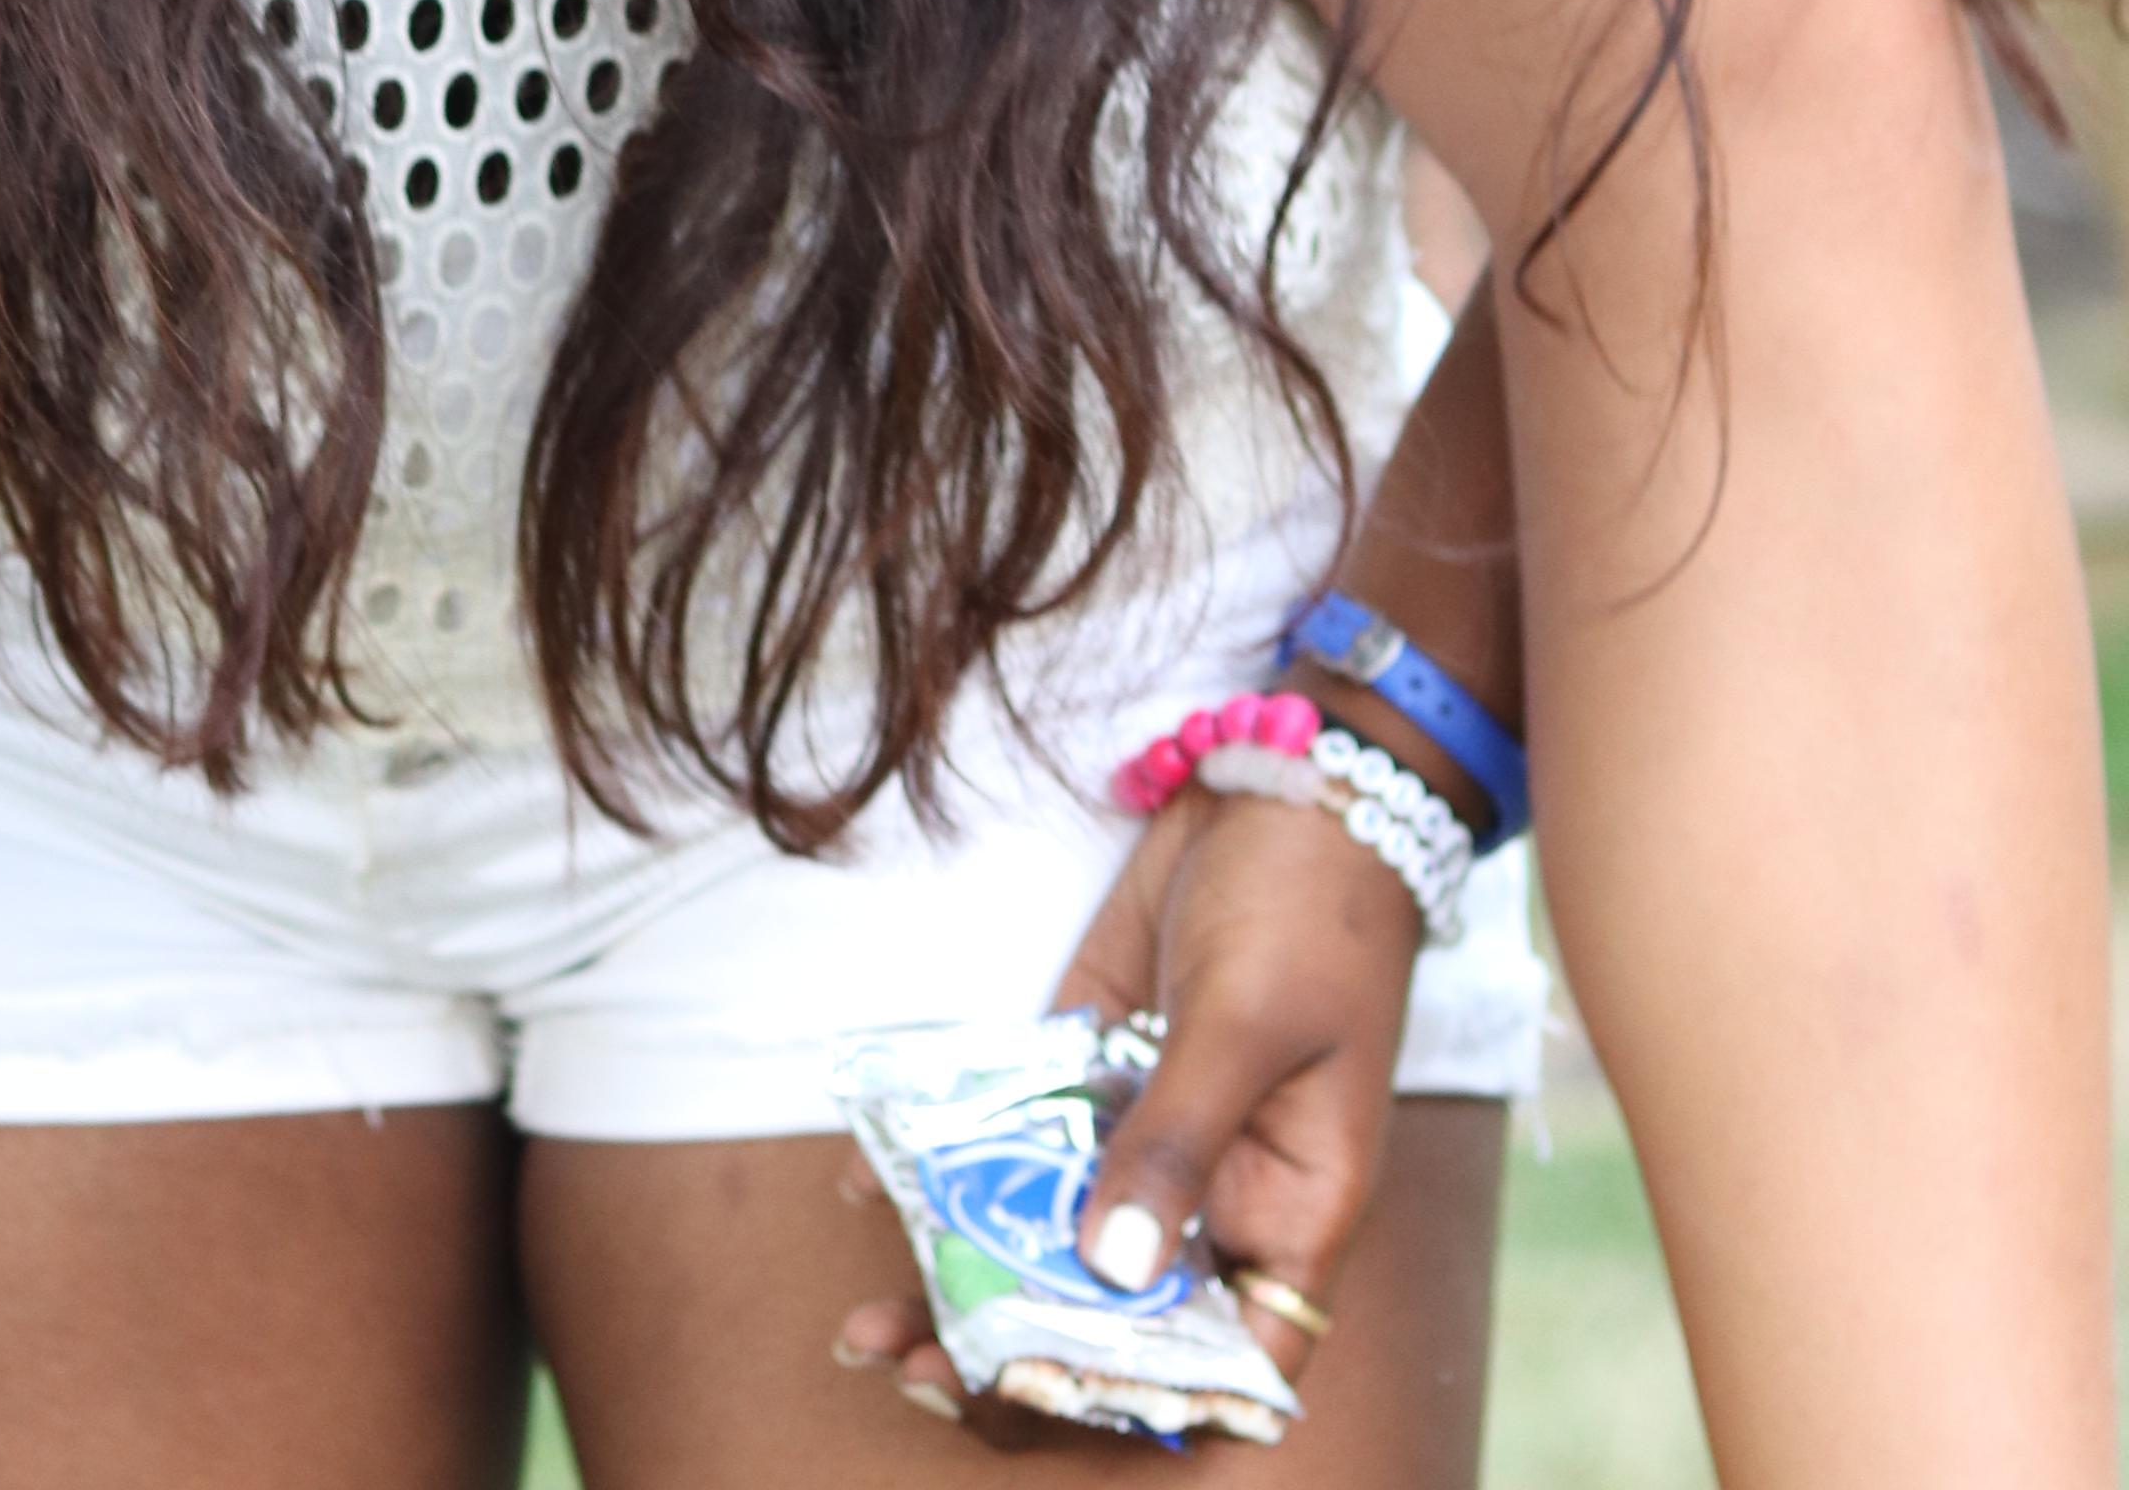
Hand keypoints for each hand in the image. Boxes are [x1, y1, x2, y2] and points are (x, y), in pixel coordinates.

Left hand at [829, 787, 1417, 1425]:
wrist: (1293, 777)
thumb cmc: (1314, 908)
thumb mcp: (1247, 1026)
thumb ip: (1178, 1139)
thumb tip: (1112, 1268)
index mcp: (1287, 1218)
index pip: (1219, 1361)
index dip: (1135, 1402)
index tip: (1030, 1399)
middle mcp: (1216, 1195)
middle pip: (1115, 1314)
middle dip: (1015, 1351)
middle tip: (909, 1362)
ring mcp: (1146, 1127)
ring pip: (1051, 1234)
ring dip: (965, 1275)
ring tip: (865, 1319)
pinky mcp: (1092, 1055)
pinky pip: (1016, 1130)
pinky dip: (949, 1161)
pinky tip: (868, 1183)